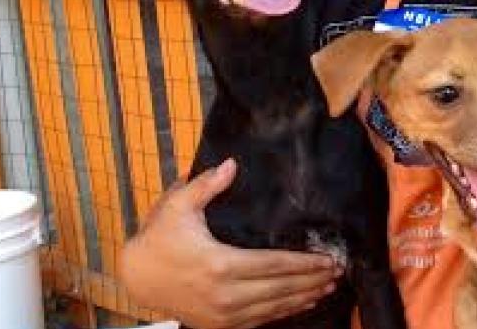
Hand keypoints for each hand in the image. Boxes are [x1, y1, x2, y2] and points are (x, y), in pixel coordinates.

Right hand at [118, 159, 340, 328]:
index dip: (305, 264)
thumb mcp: (178, 206)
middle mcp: (225, 294)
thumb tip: (232, 164)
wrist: (138, 278)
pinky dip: (282, 313)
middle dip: (312, 281)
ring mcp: (222, 315)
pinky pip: (258, 321)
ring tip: (327, 288)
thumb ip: (205, 185)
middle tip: (338, 273)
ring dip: (303, 299)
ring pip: (272, 309)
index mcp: (221, 265)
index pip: (274, 265)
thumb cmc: (160, 238)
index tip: (329, 259)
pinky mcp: (218, 325)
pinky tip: (300, 304)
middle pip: (280, 289)